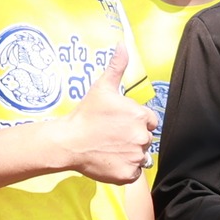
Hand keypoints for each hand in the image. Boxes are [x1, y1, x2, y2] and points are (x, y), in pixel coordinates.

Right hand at [56, 47, 154, 183]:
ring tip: (112, 148)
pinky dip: (125, 169)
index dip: (137, 122)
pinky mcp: (128, 174)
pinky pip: (134, 173)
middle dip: (133, 137)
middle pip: (146, 139)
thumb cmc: (86, 114)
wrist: (69, 142)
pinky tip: (110, 160)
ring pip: (141, 156)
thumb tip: (123, 44)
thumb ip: (117, 66)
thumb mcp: (102, 87)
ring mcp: (135, 157)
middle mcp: (142, 137)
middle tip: (112, 136)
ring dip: (131, 153)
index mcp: (141, 116)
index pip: (151, 121)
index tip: (120, 123)